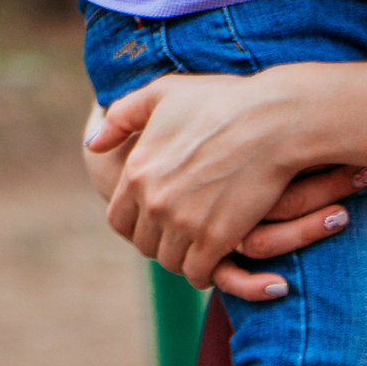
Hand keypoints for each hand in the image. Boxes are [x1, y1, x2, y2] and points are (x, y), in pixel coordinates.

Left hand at [87, 69, 323, 290]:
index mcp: (137, 170)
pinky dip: (204, 272)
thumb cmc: (222, 101)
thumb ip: (120, 117)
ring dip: (183, 259)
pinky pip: (198, 272)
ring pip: (171, 262)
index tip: (156, 223)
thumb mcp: (162, 93)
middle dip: (161, 243)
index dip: (136, 225)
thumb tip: (92, 144)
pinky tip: (216, 259)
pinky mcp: (217, 238)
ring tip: (198, 249)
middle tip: (181, 237)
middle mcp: (155, 201)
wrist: (273, 122)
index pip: (119, 220)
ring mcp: (185, 223)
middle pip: (144, 245)